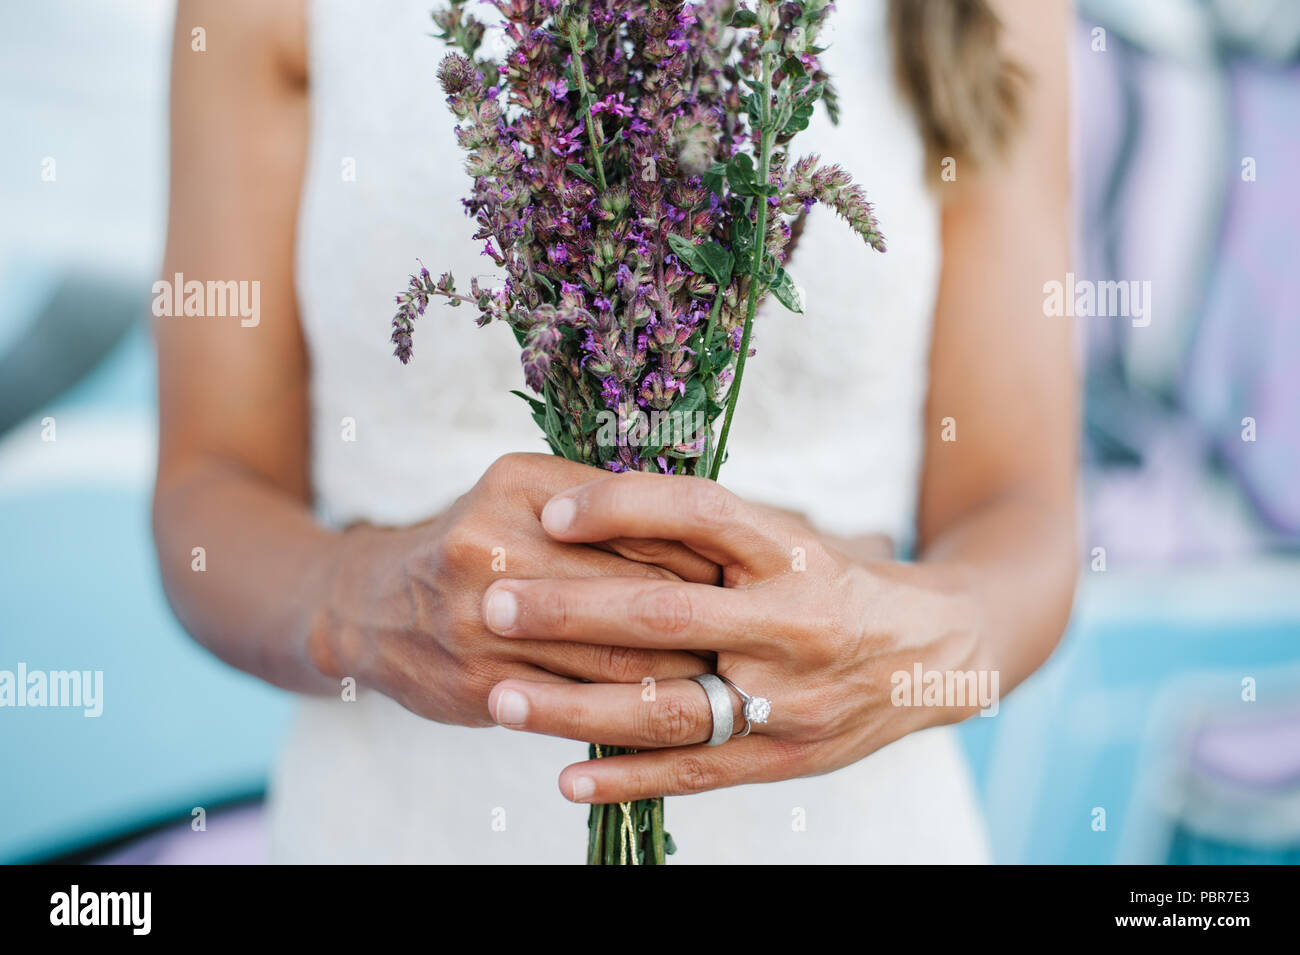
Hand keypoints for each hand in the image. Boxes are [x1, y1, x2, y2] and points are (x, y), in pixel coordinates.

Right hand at [308, 454, 720, 726]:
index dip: (703, 553)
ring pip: (616, 656)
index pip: (640, 521)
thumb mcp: (526, 495)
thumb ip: (604, 503)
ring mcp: (483, 621)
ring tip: (727, 675)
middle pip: (635, 588)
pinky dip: (634, 709)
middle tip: (753, 633)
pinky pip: (582, 704)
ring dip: (682, 672)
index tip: (746, 576)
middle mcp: (494, 545)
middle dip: (703, 617)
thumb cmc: (478, 543)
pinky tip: (671, 710)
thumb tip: (710, 528)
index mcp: (519, 485)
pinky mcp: (482, 684)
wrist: (373, 609)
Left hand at [480, 471, 986, 801]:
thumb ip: (705, 532)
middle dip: (571, 612)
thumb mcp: (787, 537)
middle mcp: (792, 623)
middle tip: (493, 603)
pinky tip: (566, 781)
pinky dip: (629, 780)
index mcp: (792, 552)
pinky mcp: (785, 759)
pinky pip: (698, 775)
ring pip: (669, 708)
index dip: (622, 508)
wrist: (934, 655)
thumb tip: (592, 504)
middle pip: (667, 618)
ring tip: (500, 698)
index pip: (699, 514)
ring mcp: (789, 700)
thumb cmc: (835, 581)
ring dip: (576, 707)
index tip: (549, 511)